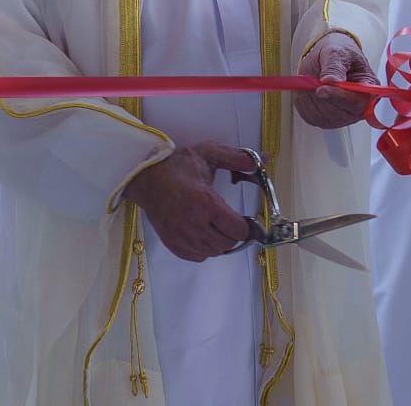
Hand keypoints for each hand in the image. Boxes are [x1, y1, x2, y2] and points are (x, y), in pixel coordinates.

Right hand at [123, 142, 254, 260]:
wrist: (146, 179)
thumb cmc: (177, 167)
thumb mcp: (208, 154)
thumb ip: (236, 158)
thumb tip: (264, 160)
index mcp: (206, 203)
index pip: (238, 229)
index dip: (246, 225)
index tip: (246, 218)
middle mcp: (194, 224)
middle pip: (228, 243)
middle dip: (234, 233)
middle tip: (231, 221)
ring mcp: (182, 237)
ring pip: (214, 252)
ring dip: (220, 242)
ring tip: (217, 226)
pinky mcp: (174, 244)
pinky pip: (198, 257)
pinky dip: (205, 249)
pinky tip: (202, 233)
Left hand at [293, 33, 376, 129]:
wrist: (327, 57)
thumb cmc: (339, 53)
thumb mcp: (337, 52)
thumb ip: (335, 66)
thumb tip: (331, 80)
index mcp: (369, 89)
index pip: (357, 103)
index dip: (338, 97)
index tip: (321, 88)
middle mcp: (359, 107)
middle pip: (338, 114)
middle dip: (321, 97)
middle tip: (312, 79)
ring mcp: (343, 116)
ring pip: (322, 117)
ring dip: (310, 98)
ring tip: (312, 80)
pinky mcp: (327, 119)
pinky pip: (310, 116)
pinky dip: (304, 102)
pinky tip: (308, 89)